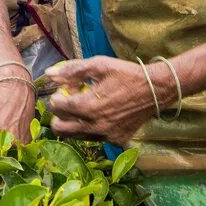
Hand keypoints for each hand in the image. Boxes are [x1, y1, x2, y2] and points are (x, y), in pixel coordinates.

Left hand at [45, 56, 176, 144]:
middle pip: (60, 128)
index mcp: (88, 106)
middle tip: (67, 103)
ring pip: (75, 136)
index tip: (66, 90)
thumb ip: (72, 70)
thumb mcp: (99, 65)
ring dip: (73, 123)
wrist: (156, 90)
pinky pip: (94, 138)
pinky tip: (99, 116)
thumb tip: (49, 74)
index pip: (56, 107)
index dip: (57, 96)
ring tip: (83, 109)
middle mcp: (94, 125)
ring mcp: (106, 136)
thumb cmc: (126, 74)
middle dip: (58, 115)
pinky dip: (90, 128)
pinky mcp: (117, 140)